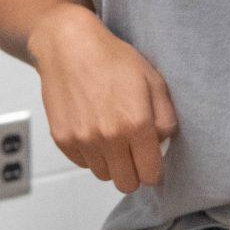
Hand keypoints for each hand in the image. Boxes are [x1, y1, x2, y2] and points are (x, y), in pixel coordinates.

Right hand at [29, 8, 178, 193]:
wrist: (68, 45)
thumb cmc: (112, 59)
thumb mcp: (153, 80)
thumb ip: (166, 117)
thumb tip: (163, 144)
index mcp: (136, 124)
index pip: (151, 174)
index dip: (155, 169)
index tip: (152, 160)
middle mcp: (109, 137)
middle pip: (127, 183)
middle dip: (134, 172)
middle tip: (134, 152)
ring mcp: (83, 140)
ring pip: (104, 175)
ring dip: (112, 163)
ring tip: (112, 135)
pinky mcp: (63, 139)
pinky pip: (84, 163)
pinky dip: (91, 154)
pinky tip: (94, 128)